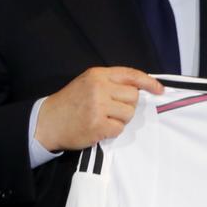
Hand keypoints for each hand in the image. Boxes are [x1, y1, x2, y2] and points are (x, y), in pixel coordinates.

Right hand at [35, 67, 162, 151]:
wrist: (46, 122)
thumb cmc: (70, 103)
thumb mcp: (88, 83)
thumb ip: (110, 82)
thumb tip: (139, 88)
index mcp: (98, 75)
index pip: (131, 75)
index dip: (149, 82)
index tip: (159, 89)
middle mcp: (99, 88)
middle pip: (133, 97)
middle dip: (127, 106)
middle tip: (111, 110)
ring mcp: (98, 106)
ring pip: (128, 114)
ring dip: (120, 119)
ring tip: (103, 118)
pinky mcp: (97, 125)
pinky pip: (119, 129)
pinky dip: (112, 131)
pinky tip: (98, 128)